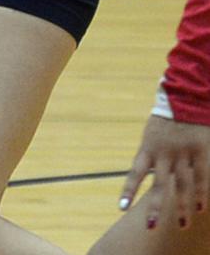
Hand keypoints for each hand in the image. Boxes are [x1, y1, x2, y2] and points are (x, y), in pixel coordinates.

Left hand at [119, 115, 209, 229]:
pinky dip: (202, 193)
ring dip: (182, 206)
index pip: (135, 173)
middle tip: (150, 226)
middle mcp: (164, 153)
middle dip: (155, 207)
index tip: (121, 208)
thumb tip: (145, 174)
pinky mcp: (201, 150)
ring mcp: (184, 153)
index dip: (128, 190)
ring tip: (182, 225)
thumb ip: (150, 155)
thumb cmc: (167, 119)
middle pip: (159, 185)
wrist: (186, 97)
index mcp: (148, 148)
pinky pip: (202, 176)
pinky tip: (200, 208)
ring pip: (182, 185)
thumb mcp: (151, 135)